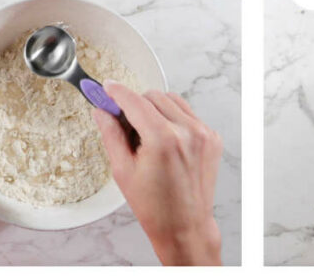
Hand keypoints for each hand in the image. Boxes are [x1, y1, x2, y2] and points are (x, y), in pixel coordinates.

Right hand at [94, 82, 222, 265]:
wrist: (185, 227)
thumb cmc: (154, 207)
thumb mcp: (123, 171)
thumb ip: (111, 134)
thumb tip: (101, 110)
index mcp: (163, 139)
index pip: (135, 101)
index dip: (117, 92)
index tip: (107, 87)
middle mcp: (188, 131)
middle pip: (154, 96)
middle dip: (136, 104)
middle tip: (124, 122)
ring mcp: (204, 133)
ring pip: (172, 101)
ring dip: (155, 109)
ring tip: (146, 135)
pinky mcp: (212, 137)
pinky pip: (188, 114)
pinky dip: (173, 119)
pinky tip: (165, 140)